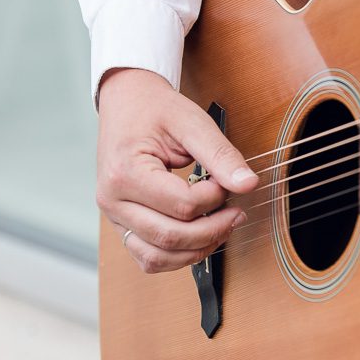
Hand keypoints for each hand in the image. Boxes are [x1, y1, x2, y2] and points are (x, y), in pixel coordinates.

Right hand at [97, 69, 257, 272]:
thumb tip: (248, 184)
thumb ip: (220, 154)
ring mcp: (114, 216)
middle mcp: (112, 200)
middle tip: (236, 213)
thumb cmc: (155, 110)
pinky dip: (177, 256)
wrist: (127, 102)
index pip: (182, 205)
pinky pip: (148, 257)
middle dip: (213, 230)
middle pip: (170, 236)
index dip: (215, 199)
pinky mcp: (122, 224)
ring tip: (221, 228)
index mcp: (125, 172)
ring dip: (196, 250)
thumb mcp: (192, 122)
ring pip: (157, 257)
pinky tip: (200, 238)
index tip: (227, 183)